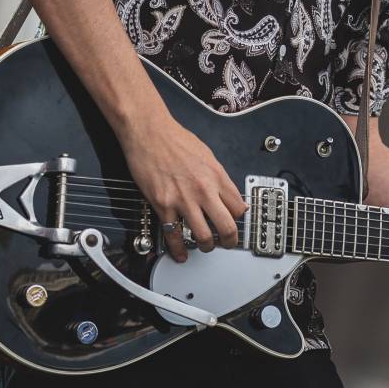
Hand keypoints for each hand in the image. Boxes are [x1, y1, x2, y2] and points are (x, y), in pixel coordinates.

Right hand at [119, 110, 247, 262]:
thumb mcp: (207, 155)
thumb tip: (227, 191)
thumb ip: (218, 176)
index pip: (238, 207)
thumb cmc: (176, 139)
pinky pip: (173, 234)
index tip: (235, 223)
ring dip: (206, 246)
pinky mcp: (163, 205)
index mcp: (217, 176)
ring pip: (203, 236)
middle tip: (227, 244)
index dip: (238, 219)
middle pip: (226, 226)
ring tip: (205, 246)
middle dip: (229, 241)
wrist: (150, 133)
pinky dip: (178, 249)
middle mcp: (204, 190)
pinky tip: (180, 254)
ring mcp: (184, 200)